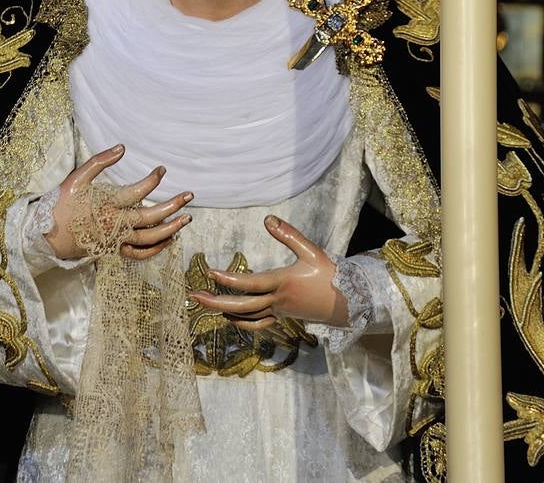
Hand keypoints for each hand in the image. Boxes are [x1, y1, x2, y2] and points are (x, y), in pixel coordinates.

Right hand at [43, 144, 193, 260]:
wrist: (48, 235)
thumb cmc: (62, 204)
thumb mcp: (77, 178)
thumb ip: (100, 162)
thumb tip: (122, 148)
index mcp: (108, 204)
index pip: (139, 192)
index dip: (154, 180)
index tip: (162, 169)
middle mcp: (116, 223)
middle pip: (152, 217)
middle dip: (174, 206)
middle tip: (190, 196)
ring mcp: (117, 239)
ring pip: (151, 238)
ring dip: (171, 228)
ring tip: (186, 218)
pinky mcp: (115, 250)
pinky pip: (140, 253)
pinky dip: (156, 248)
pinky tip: (168, 239)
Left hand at [188, 215, 347, 329]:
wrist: (348, 303)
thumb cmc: (330, 275)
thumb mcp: (311, 251)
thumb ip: (289, 235)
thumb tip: (267, 219)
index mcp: (283, 283)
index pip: (250, 283)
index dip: (229, 279)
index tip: (210, 272)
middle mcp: (278, 300)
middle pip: (242, 306)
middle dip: (216, 302)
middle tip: (194, 295)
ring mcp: (279, 311)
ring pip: (247, 316)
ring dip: (224, 311)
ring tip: (204, 303)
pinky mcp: (282, 317)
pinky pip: (257, 323)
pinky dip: (241, 322)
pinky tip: (228, 316)